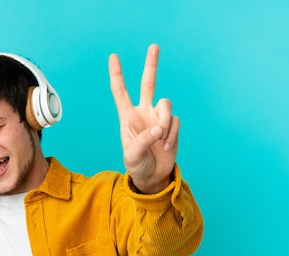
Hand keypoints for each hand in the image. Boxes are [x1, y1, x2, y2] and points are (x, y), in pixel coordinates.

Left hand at [109, 44, 178, 193]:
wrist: (152, 176)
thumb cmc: (137, 165)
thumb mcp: (132, 156)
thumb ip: (142, 141)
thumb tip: (157, 128)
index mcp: (127, 117)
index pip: (120, 92)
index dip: (117, 74)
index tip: (114, 56)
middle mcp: (143, 112)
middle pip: (148, 83)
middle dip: (151, 64)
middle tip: (154, 46)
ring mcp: (158, 117)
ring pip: (166, 104)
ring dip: (164, 122)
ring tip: (160, 140)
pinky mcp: (171, 125)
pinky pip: (174, 121)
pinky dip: (171, 135)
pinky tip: (165, 147)